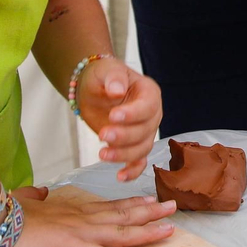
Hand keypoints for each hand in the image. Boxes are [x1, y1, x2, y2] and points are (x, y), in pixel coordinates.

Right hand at [0, 185, 175, 246]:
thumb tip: (44, 197)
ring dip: (148, 232)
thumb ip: (42, 203)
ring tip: (170, 229)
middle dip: (151, 212)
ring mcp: (79, 232)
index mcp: (74, 210)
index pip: (110, 205)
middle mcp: (82, 218)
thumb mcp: (31, 206)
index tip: (151, 200)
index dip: (133, 203)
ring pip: (121, 232)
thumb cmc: (9, 216)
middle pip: (124, 215)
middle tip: (174, 206)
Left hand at [74, 57, 162, 181]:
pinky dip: (132, 171)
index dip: (133, 114)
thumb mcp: (106, 70)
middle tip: (103, 134)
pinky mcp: (133, 146)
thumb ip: (113, 78)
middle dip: (124, 136)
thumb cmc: (103, 76)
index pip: (148, 106)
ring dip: (124, 154)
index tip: (113, 116)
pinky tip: (119, 177)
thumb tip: (117, 90)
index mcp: (149, 93)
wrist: (94, 89)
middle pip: (145, 131)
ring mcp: (145, 132)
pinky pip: (139, 162)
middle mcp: (151, 114)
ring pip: (141, 148)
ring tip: (102, 154)